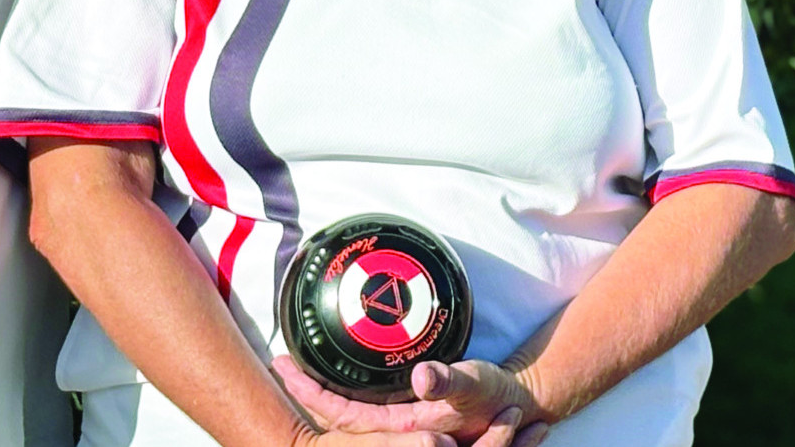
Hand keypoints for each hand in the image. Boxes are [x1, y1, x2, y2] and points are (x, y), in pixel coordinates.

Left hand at [275, 356, 547, 445]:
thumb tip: (424, 378)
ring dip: (318, 393)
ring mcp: (398, 427)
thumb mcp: (475, 383)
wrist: (517, 407)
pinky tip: (329, 379)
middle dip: (304, 390)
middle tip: (277, 362)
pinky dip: (338, 395)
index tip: (283, 364)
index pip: (343, 413)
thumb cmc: (494, 395)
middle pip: (335, 416)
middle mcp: (395, 432)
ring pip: (345, 415)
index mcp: (404, 428)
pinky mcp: (404, 419)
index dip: (311, 391)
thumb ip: (450, 382)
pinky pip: (361, 411)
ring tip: (292, 369)